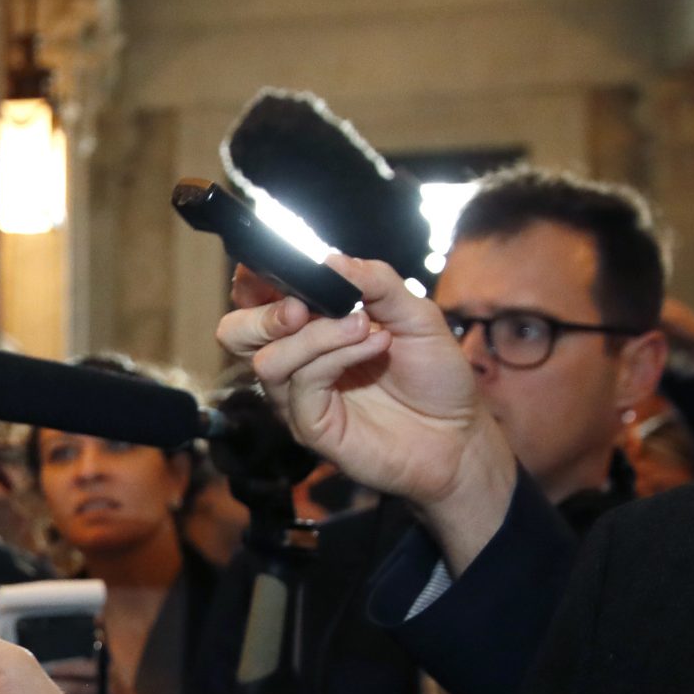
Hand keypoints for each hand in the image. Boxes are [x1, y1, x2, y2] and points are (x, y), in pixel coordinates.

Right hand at [218, 253, 516, 573]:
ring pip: (268, 360)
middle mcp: (294, 360)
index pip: (255, 298)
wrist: (459, 434)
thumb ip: (376, 282)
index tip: (283, 261)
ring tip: (363, 326)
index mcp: (309, 327)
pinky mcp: (310, 426)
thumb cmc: (433, 375)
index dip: (254, 278)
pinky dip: (337, 356)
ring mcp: (298, 396)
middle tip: (302, 306)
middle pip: (234, 333)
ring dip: (316, 335)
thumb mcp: (415, 314)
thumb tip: (330, 258)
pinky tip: (376, 345)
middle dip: (262, 314)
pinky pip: (302, 385)